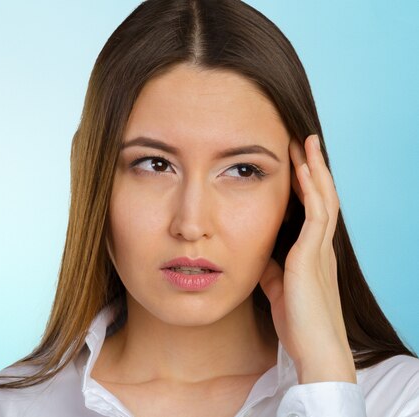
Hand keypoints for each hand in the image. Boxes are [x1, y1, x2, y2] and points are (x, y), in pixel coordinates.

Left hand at [259, 134, 355, 383]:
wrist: (315, 352)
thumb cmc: (298, 324)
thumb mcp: (277, 288)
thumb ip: (270, 269)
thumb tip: (257, 255)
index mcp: (313, 253)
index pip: (313, 209)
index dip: (306, 184)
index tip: (295, 162)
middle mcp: (322, 247)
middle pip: (322, 196)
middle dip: (313, 167)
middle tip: (304, 140)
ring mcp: (321, 250)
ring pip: (324, 198)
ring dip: (314, 169)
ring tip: (306, 143)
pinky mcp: (314, 257)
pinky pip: (317, 215)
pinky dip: (311, 191)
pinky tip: (302, 171)